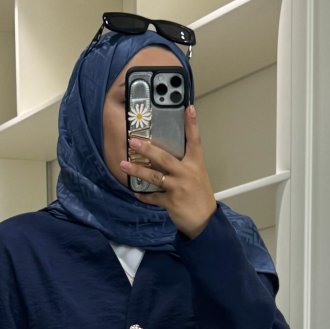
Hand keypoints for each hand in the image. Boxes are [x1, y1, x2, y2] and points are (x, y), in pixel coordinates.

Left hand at [119, 104, 217, 239]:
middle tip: (134, 141)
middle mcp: (186, 173)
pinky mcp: (172, 202)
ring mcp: (178, 187)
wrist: (205, 220)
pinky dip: (144, 195)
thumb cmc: (199, 196)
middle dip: (148, 149)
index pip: (195, 140)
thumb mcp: (197, 175)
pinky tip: (135, 191)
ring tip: (124, 165)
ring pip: (154, 177)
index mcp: (195, 164)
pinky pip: (154, 197)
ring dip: (137, 171)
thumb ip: (184, 163)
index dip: (191, 124)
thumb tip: (165, 153)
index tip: (187, 108)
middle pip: (165, 158)